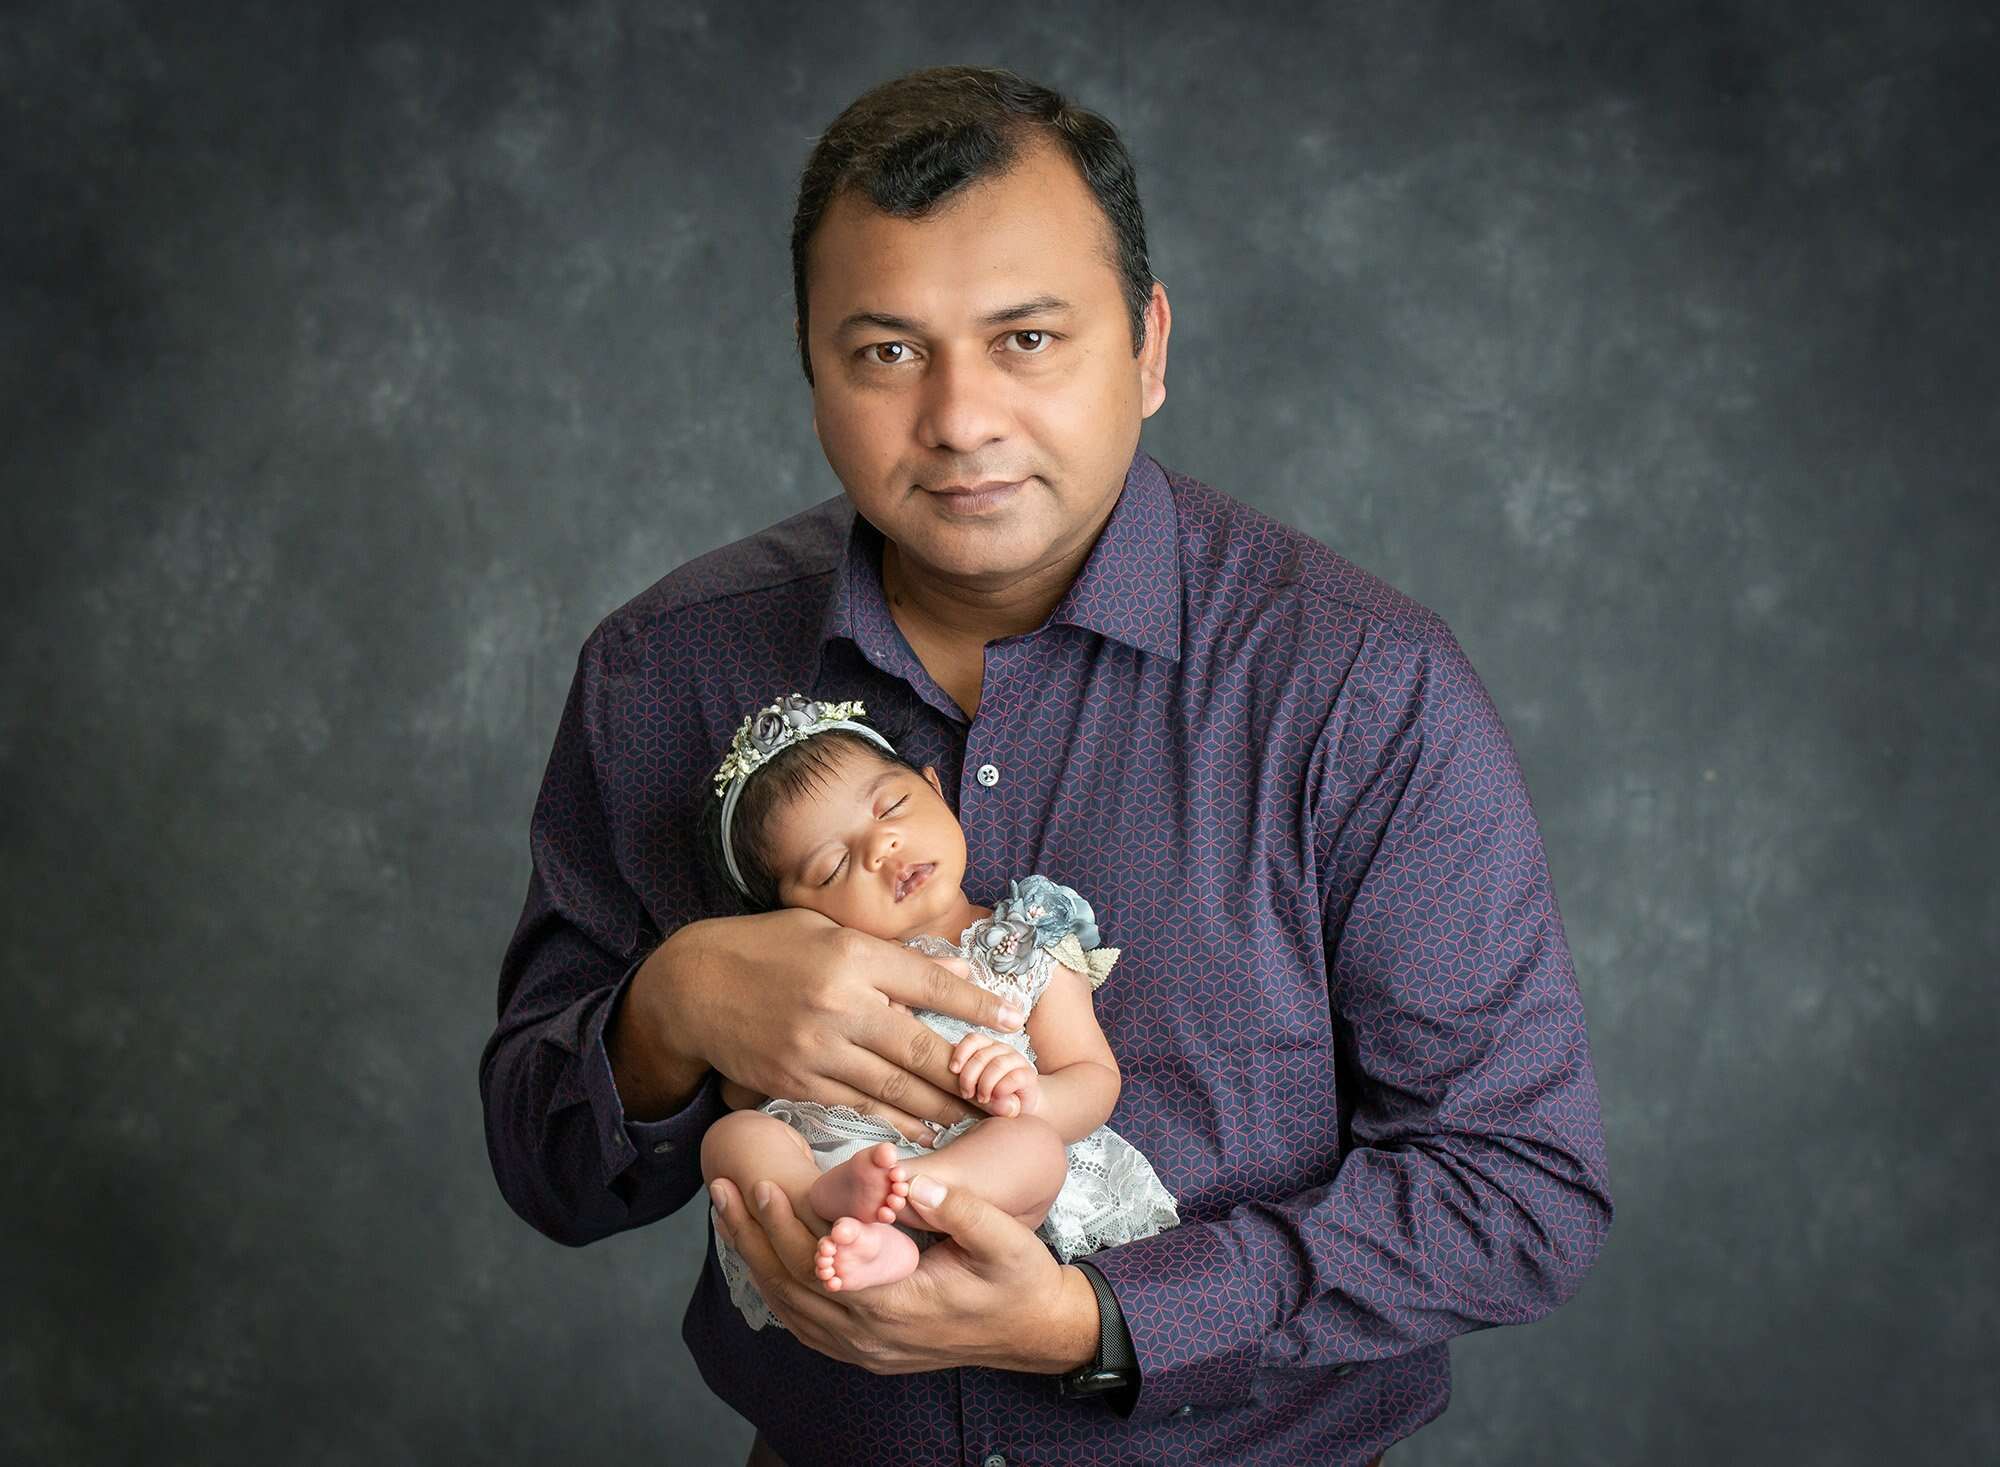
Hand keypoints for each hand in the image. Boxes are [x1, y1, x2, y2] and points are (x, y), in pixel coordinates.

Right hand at [612, 908, 1027, 1144]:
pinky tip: (925, 1130)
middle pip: (920, 1046)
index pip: (929, 982)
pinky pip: (859, 1105)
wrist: (694, 988)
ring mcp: (817, 1049)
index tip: (1014, 1018)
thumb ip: (893, 956)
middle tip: (1011, 1094)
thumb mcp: (831, 932)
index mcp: (852, 956)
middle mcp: (838, 1004)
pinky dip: (896, 1120)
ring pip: (895, 1086)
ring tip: (979, 1119)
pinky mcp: (798, 1082)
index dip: (977, 1003)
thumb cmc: (770, 949)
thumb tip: (955, 968)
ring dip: (942, 1107)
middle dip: (971, 1075)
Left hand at [707, 1172, 1099, 1374]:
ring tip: (727, 1215)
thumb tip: (908, 1181)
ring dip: (754, 1259)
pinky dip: (775, 1287)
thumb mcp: (1004, 1239)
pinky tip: (760, 1256)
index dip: (787, 1228)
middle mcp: (871, 1335)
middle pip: (791, 1287)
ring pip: (790, 1308)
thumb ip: (958, 1209)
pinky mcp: (865, 1350)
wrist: (1034, 1333)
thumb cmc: (1020, 1281)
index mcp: (899, 1305)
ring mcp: (865, 1349)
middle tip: (722, 1190)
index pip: (822, 1269)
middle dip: (752, 1236)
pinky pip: (804, 1323)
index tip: (763, 1186)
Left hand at [949, 1034, 1041, 1116]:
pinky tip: (996, 1098)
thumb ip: (966, 1075)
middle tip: (966, 1094)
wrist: (1021, 1107)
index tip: (953, 1070)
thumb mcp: (974, 1084)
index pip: (973, 1039)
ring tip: (981, 1099)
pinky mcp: (1028, 1075)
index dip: (961, 1053)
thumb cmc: (991, 1094)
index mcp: (988, 1047)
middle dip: (969, 1077)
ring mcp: (1017, 1061)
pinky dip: (1001, 1089)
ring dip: (985, 1084)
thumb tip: (952, 1068)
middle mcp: (1003, 1049)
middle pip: (982, 1055)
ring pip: (997, 1064)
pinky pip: (1014, 1077)